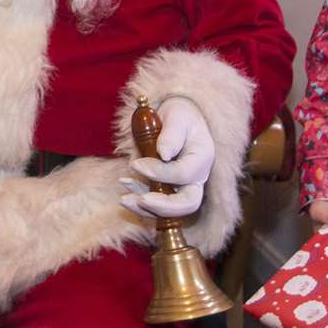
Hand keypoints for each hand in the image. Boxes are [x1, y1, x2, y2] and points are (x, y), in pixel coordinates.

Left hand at [121, 97, 213, 218]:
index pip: (184, 174)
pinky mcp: (167, 193)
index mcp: (202, 158)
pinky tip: (125, 190)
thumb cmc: (178, 116)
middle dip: (163, 207)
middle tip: (142, 200)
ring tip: (124, 199)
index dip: (160, 173)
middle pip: (188, 204)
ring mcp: (183, 188)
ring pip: (171, 211)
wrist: (176, 121)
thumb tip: (164, 153)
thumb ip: (171, 134)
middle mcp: (196, 178)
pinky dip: (139, 203)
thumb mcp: (177, 116)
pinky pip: (156, 206)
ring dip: (146, 209)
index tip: (136, 165)